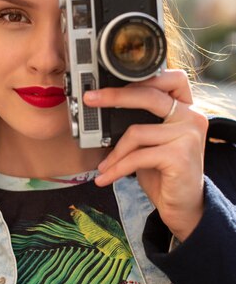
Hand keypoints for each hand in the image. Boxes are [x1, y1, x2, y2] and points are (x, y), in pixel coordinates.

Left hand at [84, 70, 208, 241]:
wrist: (183, 206)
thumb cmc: (164, 172)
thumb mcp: (152, 142)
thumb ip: (141, 121)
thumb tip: (104, 105)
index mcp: (187, 109)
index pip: (171, 79)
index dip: (142, 77)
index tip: (111, 82)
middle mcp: (192, 117)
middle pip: (149, 96)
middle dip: (115, 96)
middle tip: (90, 99)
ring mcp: (188, 136)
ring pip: (136, 132)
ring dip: (114, 153)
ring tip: (103, 166)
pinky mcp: (179, 156)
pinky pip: (137, 156)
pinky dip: (117, 168)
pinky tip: (106, 177)